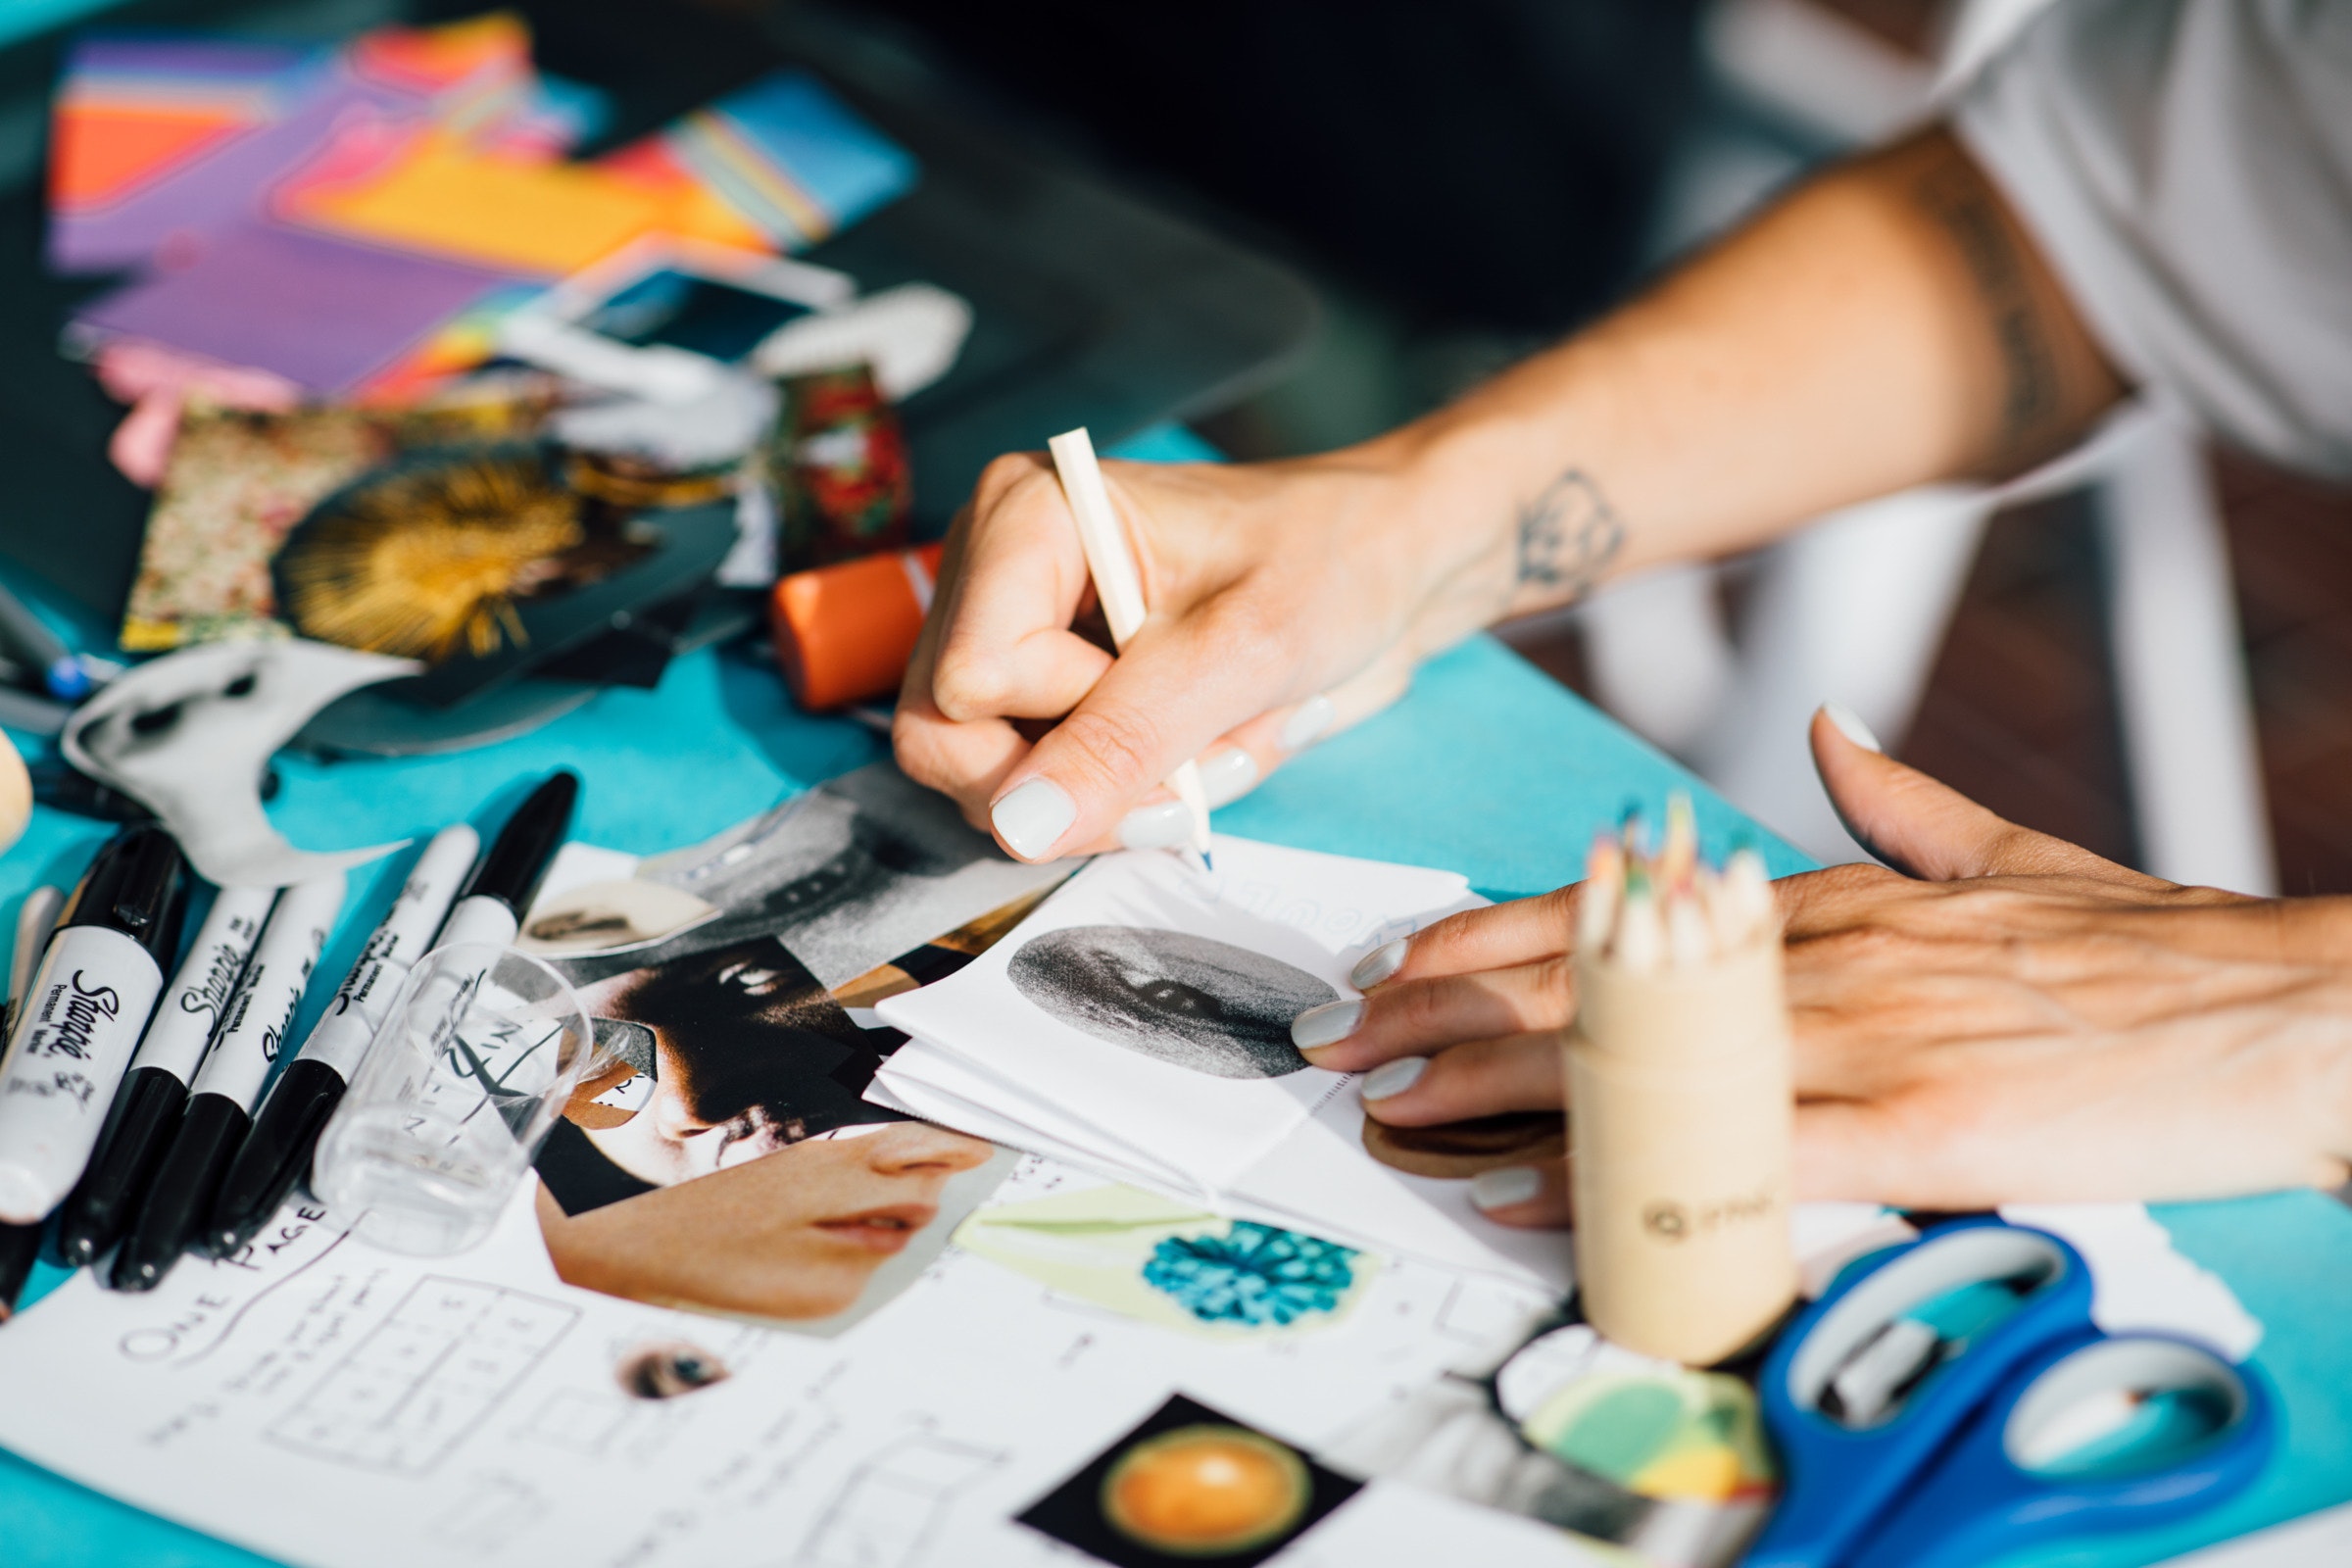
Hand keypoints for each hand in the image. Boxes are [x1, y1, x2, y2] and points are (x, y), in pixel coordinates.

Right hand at [893, 447, 1514, 860]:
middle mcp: (994, 572)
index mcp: (1024, 517)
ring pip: (990, 784)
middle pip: (945, 741)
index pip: (969, 682)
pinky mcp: (1045, 691)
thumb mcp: (1241, 651)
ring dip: (1112, 798)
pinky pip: (1039, 793)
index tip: (1172, 686)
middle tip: (1187, 763)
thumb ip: (1125, 738)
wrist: (1387, 567)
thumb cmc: (1329, 561)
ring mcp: (1013, 636)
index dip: (1069, 720)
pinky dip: (1124, 798)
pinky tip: (1192, 753)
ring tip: (1206, 748)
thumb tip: (1018, 826)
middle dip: (1077, 783)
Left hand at [1295, 708, 2351, 1219]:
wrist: (2296, 1010)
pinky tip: (1550, 1187)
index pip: (1617, 909)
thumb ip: (1900, 802)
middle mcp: (1824, 953)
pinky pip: (1742, 1151)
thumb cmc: (2147, 956)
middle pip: (1594, 973)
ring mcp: (1869, 1037)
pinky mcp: (1925, 1129)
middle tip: (1344, 1042)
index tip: (1396, 965)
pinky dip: (1637, 1170)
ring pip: (1642, 1052)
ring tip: (1399, 1110)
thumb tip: (1835, 734)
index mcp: (1833, 897)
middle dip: (1450, 1012)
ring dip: (1503, 1088)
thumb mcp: (2004, 856)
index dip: (1488, 938)